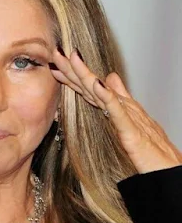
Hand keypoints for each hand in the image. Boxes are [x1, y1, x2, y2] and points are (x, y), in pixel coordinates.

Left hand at [49, 47, 181, 173]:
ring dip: (86, 74)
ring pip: (102, 92)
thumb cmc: (152, 147)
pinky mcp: (132, 131)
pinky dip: (107, 96)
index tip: (54, 63)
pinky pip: (118, 111)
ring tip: (73, 58)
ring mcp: (127, 117)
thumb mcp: (130, 119)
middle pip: (92, 85)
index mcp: (117, 106)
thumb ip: (119, 98)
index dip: (72, 75)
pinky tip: (98, 84)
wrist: (168, 170)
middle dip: (72, 68)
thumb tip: (110, 78)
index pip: (90, 87)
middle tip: (56, 52)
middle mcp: (121, 107)